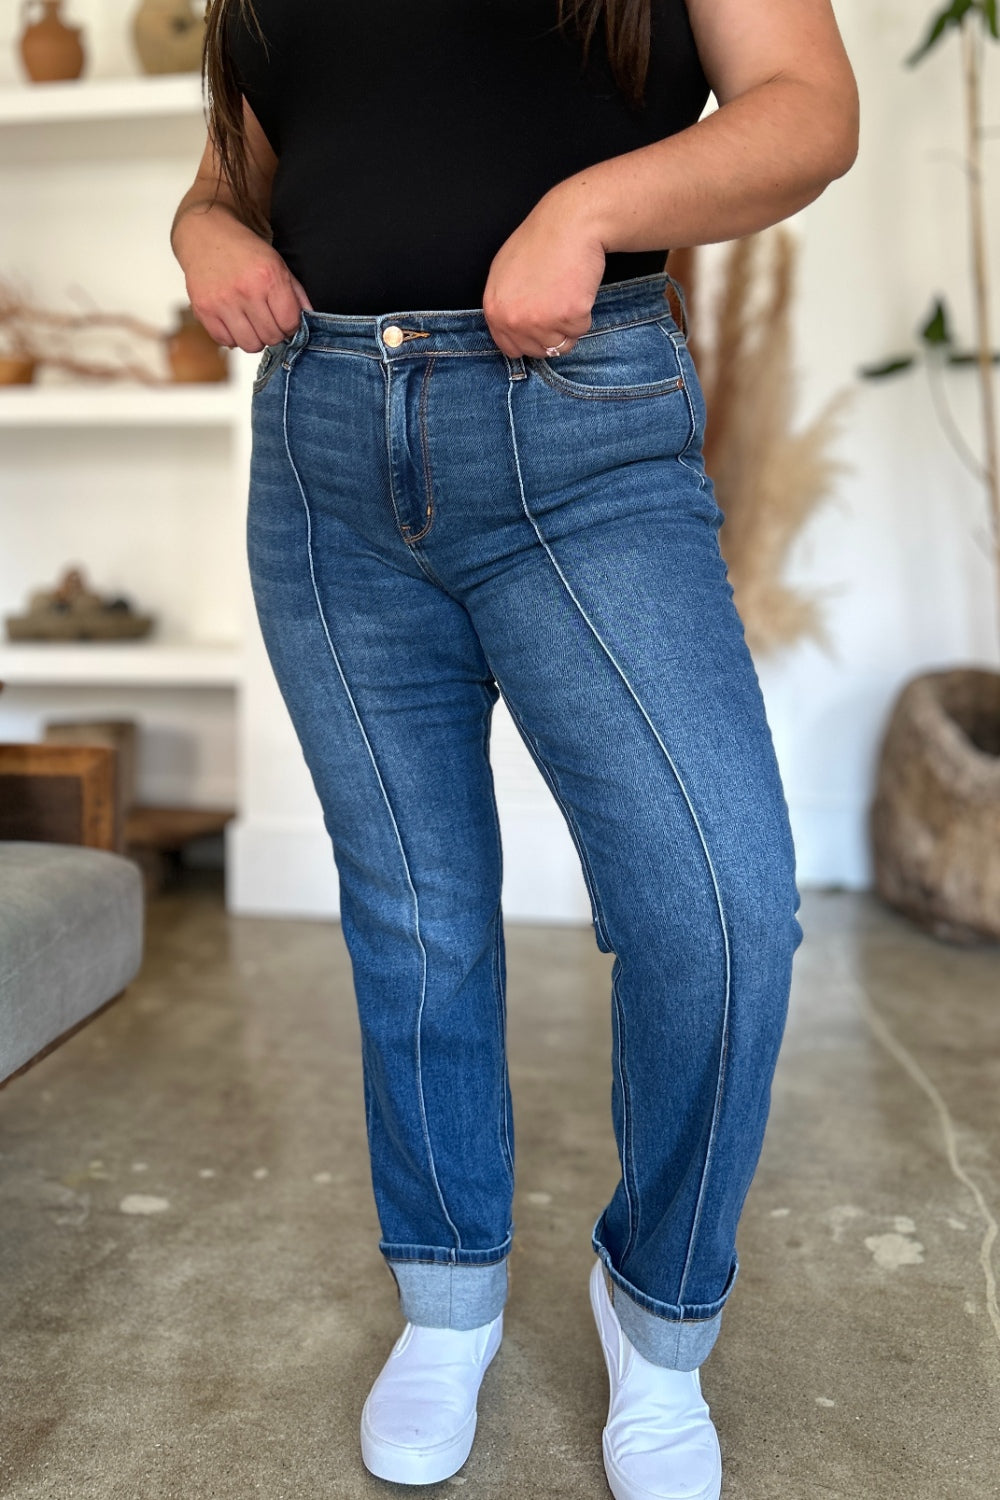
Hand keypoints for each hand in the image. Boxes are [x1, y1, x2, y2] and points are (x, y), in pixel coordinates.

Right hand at [174, 205, 312, 351]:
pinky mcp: (204, 310)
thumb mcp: (277, 263)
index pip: (290, 323)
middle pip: (271, 337)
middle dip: (274, 333)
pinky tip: (234, 321)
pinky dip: (232, 336)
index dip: (290, 326)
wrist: (205, 234)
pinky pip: (225, 342)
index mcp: (269, 277)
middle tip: (268, 321)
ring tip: (251, 323)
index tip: (285, 320)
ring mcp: (222, 302)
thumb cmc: (245, 251)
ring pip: (250, 345)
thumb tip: (309, 319)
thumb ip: (296, 292)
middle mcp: (246, 291)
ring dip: (254, 338)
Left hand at [482, 182, 606, 359]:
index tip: (541, 326)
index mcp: (495, 310)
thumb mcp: (505, 273)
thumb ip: (506, 305)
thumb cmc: (541, 241)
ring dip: (568, 325)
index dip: (530, 339)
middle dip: (551, 334)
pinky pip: (580, 331)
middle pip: (537, 351)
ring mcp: (540, 320)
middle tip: (558, 302)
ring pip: (560, 345)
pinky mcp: (568, 316)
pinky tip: (578, 289)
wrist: (569, 223)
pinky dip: (584, 314)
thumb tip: (514, 331)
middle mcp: (514, 319)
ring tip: (567, 293)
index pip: (511, 348)